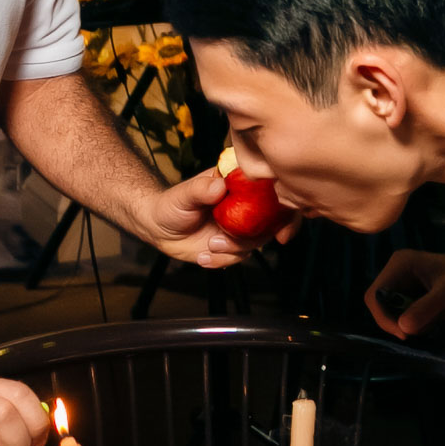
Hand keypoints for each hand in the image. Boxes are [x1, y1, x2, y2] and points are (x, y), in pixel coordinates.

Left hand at [143, 170, 298, 266]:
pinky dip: (222, 261)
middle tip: (236, 243)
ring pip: (256, 242)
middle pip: (272, 219)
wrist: (158, 228)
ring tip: (210, 246)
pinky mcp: (232, 246)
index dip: (286, 204)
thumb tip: (219, 185)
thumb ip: (200, 189)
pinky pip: (239, 257)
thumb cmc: (171, 204)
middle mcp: (246, 205)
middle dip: (262, 235)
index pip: (271, 188)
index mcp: (239, 184)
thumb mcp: (183, 194)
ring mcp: (241, 226)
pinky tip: (203, 256)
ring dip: (234, 249)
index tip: (283, 223)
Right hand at [365, 249, 444, 336]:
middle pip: (379, 305)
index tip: (403, 333)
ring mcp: (400, 285)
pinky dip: (412, 324)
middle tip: (416, 333)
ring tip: (431, 322)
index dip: (383, 316)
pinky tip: (431, 320)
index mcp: (400, 264)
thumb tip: (403, 327)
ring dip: (405, 324)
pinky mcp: (407, 297)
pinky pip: (400, 316)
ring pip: (389, 313)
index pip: (375, 294)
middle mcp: (395, 273)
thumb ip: (426, 308)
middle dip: (394, 322)